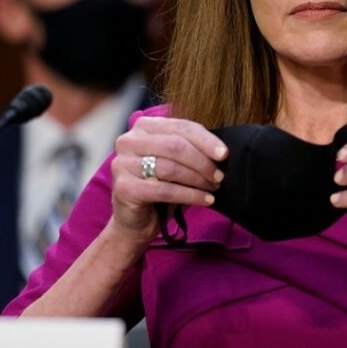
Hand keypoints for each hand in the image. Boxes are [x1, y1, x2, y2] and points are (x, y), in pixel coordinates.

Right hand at [110, 116, 225, 243]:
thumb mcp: (176, 162)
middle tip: (219, 176)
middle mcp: (128, 141)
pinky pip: (165, 190)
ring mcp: (122, 163)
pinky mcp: (123, 188)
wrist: (135, 221)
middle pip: (175, 146)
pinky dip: (190, 196)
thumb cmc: (159, 187)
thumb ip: (190, 150)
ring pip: (170, 168)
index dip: (205, 140)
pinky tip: (205, 200)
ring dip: (198, 180)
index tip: (224, 154)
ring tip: (213, 188)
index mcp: (143, 126)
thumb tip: (220, 151)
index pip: (180, 127)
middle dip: (202, 162)